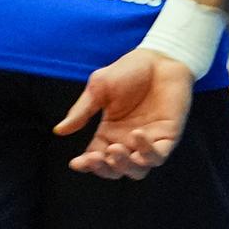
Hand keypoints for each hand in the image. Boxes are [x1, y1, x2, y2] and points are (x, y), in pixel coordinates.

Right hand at [54, 48, 193, 179]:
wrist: (159, 58)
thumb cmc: (128, 71)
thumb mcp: (98, 89)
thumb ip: (82, 111)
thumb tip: (59, 131)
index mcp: (109, 132)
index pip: (96, 157)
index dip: (86, 164)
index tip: (76, 163)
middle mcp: (128, 141)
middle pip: (116, 169)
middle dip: (104, 169)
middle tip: (97, 156)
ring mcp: (149, 141)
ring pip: (137, 170)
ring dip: (124, 165)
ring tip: (115, 149)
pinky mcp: (169, 136)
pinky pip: (158, 155)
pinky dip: (147, 152)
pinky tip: (137, 134)